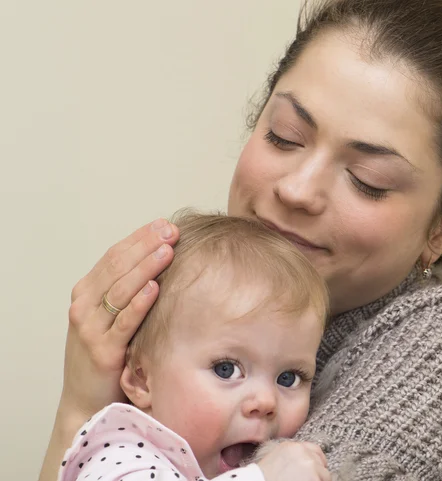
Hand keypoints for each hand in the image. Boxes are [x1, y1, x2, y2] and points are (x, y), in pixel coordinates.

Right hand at [62, 218, 178, 416]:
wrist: (87, 400)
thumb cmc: (107, 353)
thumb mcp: (110, 317)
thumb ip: (127, 290)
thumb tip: (162, 258)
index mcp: (86, 293)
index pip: (114, 256)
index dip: (139, 238)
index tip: (164, 224)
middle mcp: (84, 306)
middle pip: (117, 267)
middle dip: (146, 246)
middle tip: (171, 230)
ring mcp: (90, 328)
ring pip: (120, 290)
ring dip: (145, 267)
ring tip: (167, 250)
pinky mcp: (103, 352)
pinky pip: (124, 323)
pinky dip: (139, 304)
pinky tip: (155, 288)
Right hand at [257, 441, 330, 480]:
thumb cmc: (265, 477)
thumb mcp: (277, 459)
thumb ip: (292, 457)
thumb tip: (306, 463)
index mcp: (292, 446)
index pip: (315, 450)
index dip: (317, 461)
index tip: (317, 470)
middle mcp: (303, 452)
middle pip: (321, 462)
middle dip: (319, 472)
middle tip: (311, 480)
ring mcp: (310, 465)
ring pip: (325, 475)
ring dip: (318, 480)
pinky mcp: (314, 478)